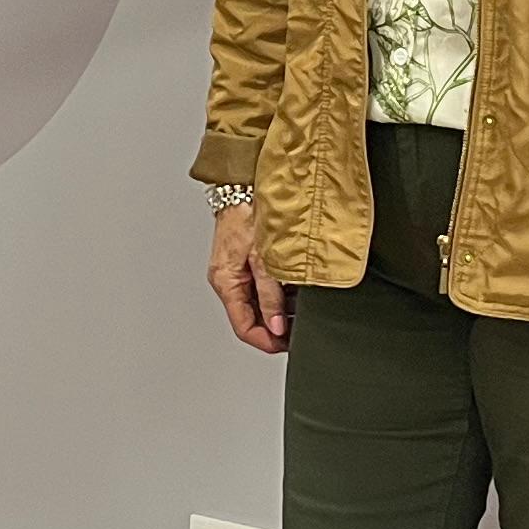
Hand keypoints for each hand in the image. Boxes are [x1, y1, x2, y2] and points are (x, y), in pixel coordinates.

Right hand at [209, 199, 291, 354]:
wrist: (245, 184)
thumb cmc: (247, 213)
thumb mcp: (263, 259)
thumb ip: (271, 295)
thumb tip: (276, 325)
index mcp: (226, 283)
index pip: (243, 327)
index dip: (266, 340)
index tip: (288, 344)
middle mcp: (230, 279)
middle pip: (252, 317)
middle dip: (277, 324)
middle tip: (301, 325)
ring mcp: (239, 270)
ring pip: (260, 302)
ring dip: (281, 307)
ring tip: (303, 304)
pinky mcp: (249, 261)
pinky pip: (264, 285)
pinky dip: (281, 290)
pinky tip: (297, 285)